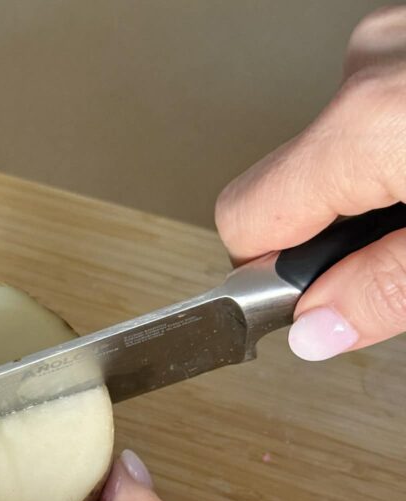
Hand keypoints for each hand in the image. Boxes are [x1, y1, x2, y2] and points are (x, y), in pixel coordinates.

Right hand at [216, 6, 405, 360]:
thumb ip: (385, 289)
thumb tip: (317, 329)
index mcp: (368, 124)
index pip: (243, 220)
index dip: (265, 275)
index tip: (304, 302)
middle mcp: (369, 68)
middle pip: (290, 186)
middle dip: (332, 233)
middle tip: (397, 252)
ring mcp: (399, 40)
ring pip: (338, 148)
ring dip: (372, 187)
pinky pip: (377, 106)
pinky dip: (397, 145)